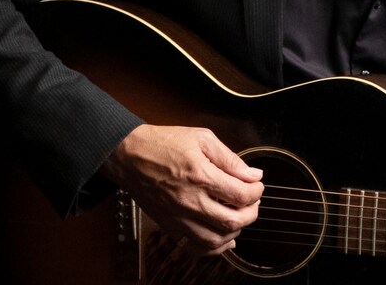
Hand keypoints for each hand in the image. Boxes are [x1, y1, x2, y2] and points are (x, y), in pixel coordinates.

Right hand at [99, 124, 263, 255]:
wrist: (129, 156)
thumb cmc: (162, 144)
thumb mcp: (201, 138)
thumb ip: (230, 158)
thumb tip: (252, 174)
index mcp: (200, 175)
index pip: (240, 194)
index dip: (256, 191)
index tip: (256, 185)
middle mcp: (189, 200)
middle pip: (232, 221)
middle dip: (251, 213)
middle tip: (252, 202)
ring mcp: (178, 217)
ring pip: (216, 239)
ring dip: (235, 231)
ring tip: (239, 217)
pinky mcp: (170, 225)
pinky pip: (196, 247)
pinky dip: (214, 248)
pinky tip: (224, 238)